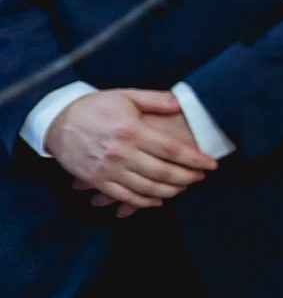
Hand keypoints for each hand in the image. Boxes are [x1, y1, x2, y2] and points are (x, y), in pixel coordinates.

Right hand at [47, 89, 215, 213]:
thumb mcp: (126, 96)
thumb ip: (155, 100)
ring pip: (144, 187)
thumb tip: (180, 103)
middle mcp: (121, 152)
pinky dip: (143, 201)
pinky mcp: (95, 180)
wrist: (58, 122)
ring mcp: (107, 169)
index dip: (194, 158)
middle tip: (201, 178)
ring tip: (185, 188)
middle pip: (161, 171)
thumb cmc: (95, 107)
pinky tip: (158, 200)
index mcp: (132, 130)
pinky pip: (123, 196)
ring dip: (169, 191)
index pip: (171, 149)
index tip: (211, 164)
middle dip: (186, 177)